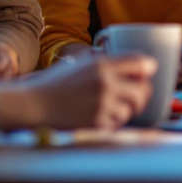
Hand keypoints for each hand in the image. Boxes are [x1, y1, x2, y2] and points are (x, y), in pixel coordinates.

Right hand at [0, 53, 156, 131]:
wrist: (34, 103)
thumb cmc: (56, 82)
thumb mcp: (80, 62)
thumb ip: (104, 60)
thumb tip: (128, 60)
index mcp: (102, 64)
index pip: (141, 62)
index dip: (147, 68)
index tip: (146, 72)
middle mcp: (105, 83)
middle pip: (143, 89)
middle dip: (142, 92)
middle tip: (138, 94)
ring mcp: (102, 104)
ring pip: (132, 108)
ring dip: (127, 107)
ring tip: (116, 105)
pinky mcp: (97, 122)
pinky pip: (118, 121)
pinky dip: (115, 119)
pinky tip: (104, 114)